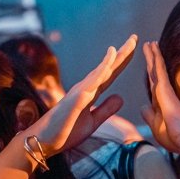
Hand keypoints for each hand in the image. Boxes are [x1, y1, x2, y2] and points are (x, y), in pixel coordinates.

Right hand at [29, 35, 137, 155]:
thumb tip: (121, 97)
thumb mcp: (92, 122)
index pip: (110, 74)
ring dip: (116, 56)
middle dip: (123, 52)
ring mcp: (80, 91)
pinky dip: (103, 68)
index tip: (134, 47)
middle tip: (135, 37)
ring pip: (102, 70)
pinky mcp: (76, 98)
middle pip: (108, 68)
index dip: (122, 61)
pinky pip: (92, 81)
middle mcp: (85, 87)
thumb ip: (106, 109)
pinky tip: (112, 57)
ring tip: (129, 43)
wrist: (43, 141)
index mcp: (90, 93)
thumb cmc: (64, 132)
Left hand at [141, 41, 179, 153]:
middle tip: (149, 45)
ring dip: (153, 55)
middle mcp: (163, 94)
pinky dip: (155, 57)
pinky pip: (159, 68)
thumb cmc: (174, 137)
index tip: (150, 66)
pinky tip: (153, 46)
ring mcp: (165, 89)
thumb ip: (149, 115)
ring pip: (157, 68)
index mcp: (161, 104)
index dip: (151, 75)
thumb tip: (143, 106)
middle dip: (152, 60)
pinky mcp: (165, 87)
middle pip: (155, 73)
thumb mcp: (156, 126)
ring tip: (149, 42)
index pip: (154, 86)